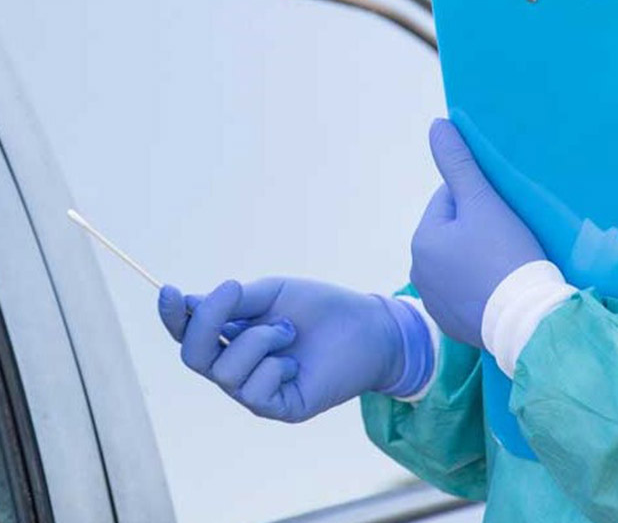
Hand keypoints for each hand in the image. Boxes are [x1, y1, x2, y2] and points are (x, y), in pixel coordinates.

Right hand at [158, 278, 419, 421]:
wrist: (367, 326)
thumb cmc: (320, 307)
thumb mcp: (273, 293)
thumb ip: (234, 302)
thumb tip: (189, 301)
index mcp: (231, 335)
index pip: (188, 332)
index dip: (172, 316)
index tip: (169, 290)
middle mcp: (236, 365)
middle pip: (193, 355)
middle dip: (206, 321)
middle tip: (233, 290)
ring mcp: (255, 390)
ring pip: (225, 370)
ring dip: (258, 338)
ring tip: (289, 330)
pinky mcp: (279, 408)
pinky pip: (254, 391)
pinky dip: (274, 366)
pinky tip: (296, 360)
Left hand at [410, 119, 544, 346]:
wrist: (530, 322)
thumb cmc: (506, 256)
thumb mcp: (483, 202)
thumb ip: (458, 162)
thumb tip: (437, 124)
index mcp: (421, 240)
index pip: (449, 200)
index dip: (480, 201)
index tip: (504, 215)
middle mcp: (419, 273)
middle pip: (454, 232)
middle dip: (478, 230)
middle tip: (510, 239)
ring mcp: (435, 303)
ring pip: (460, 262)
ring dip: (479, 258)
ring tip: (509, 263)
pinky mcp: (454, 326)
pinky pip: (468, 292)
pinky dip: (483, 287)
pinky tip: (504, 288)